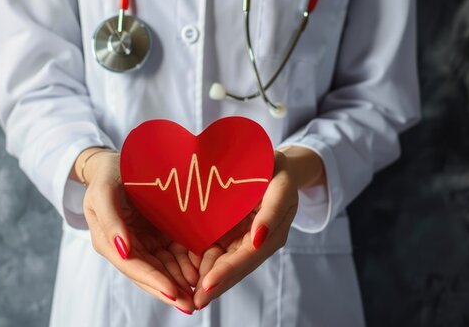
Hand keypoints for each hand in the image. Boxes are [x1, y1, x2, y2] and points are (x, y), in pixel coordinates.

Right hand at [75, 148, 199, 313]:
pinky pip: (173, 254)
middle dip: (170, 291)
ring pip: (164, 269)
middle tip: (192, 306)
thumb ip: (110, 222)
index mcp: (109, 242)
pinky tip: (202, 274)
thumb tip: (123, 251)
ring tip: (200, 296)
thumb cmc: (107, 175)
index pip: (133, 266)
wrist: (115, 163)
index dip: (153, 281)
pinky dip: (187, 265)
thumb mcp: (103, 192)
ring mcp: (143, 243)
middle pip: (150, 274)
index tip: (173, 293)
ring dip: (180, 283)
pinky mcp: (157, 236)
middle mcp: (127, 247)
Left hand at [190, 147, 324, 308]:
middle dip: (215, 285)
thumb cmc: (277, 170)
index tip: (208, 284)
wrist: (278, 166)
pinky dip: (204, 265)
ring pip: (225, 264)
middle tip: (195, 302)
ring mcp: (245, 239)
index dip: (227, 271)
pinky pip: (218, 252)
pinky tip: (188, 277)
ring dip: (209, 281)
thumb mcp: (279, 186)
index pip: (246, 256)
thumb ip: (271, 212)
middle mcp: (258, 241)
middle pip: (235, 267)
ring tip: (190, 298)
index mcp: (272, 233)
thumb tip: (259, 239)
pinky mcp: (233, 234)